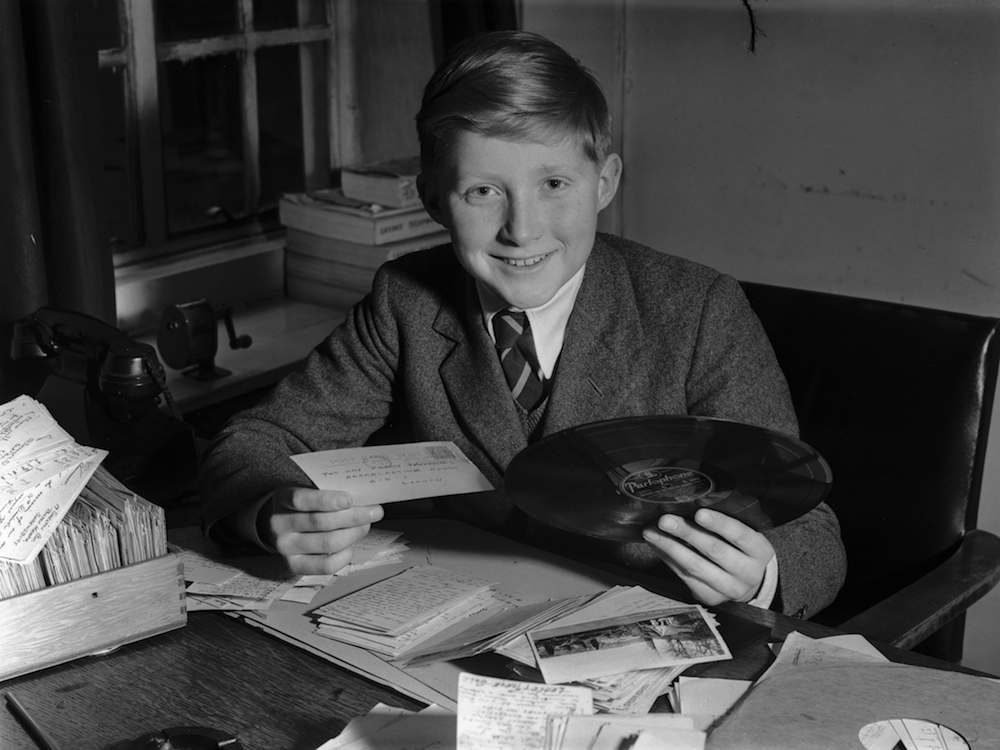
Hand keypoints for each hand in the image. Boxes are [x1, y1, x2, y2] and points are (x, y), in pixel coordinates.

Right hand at [262, 487, 383, 574]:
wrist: (277, 527)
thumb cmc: (302, 506)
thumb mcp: (306, 490)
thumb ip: (328, 491)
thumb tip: (362, 498)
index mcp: (282, 499)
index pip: (302, 500)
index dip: (327, 500)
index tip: (350, 500)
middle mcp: (280, 524)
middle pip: (321, 522)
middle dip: (353, 517)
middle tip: (374, 512)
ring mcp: (285, 548)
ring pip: (328, 543)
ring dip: (353, 534)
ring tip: (365, 525)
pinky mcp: (294, 566)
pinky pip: (326, 565)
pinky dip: (345, 555)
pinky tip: (351, 545)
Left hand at [641, 508, 773, 605]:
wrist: (752, 583)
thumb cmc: (742, 550)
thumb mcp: (744, 536)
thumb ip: (724, 523)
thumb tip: (689, 503)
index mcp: (759, 550)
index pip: (740, 534)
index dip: (719, 524)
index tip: (699, 512)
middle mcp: (747, 572)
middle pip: (714, 551)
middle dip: (687, 533)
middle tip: (665, 520)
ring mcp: (729, 588)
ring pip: (696, 567)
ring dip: (670, 547)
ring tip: (651, 532)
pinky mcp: (711, 598)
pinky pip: (685, 577)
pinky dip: (668, 560)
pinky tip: (657, 546)